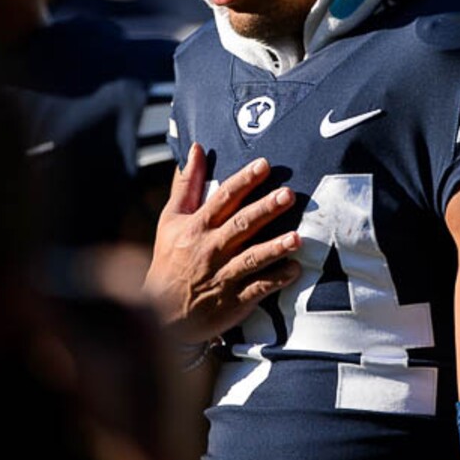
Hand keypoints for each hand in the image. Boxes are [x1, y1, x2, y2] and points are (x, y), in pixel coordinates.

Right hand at [143, 143, 301, 340]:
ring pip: (252, 258)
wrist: (162, 312)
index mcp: (197, 227)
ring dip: (274, 248)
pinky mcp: (234, 299)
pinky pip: (258, 288)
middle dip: (264, 210)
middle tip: (288, 195)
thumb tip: (197, 147)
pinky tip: (295, 270)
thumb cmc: (170, 258)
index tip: (264, 165)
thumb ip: (187, 184)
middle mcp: (211, 249)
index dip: (244, 181)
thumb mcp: (172, 219)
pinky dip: (276, 280)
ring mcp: (223, 275)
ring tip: (297, 237)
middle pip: (241, 225)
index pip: (223, 198)